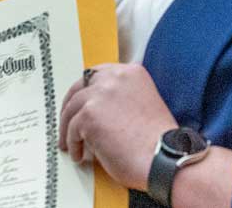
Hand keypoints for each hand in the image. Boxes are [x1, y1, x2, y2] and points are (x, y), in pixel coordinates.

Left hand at [59, 63, 175, 189]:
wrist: (164, 158)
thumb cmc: (158, 142)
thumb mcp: (144, 104)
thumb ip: (122, 98)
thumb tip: (100, 110)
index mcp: (131, 73)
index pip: (98, 73)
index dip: (86, 89)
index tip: (80, 101)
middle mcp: (114, 78)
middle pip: (79, 87)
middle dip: (70, 105)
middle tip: (67, 120)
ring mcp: (100, 94)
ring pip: (71, 109)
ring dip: (68, 128)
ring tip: (70, 144)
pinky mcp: (89, 115)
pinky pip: (71, 130)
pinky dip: (73, 144)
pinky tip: (79, 155)